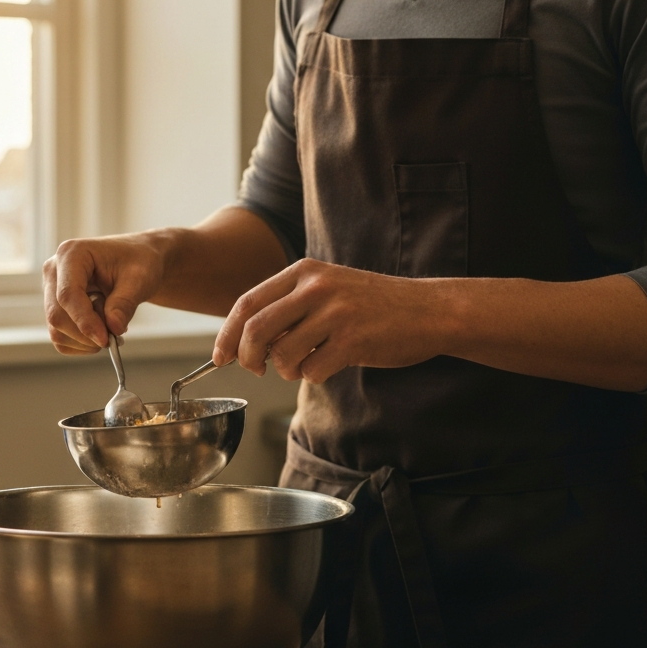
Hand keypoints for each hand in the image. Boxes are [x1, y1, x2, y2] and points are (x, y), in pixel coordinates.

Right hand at [43, 234, 166, 354]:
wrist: (137, 262)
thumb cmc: (138, 262)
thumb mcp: (139, 278)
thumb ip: (125, 303)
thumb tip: (114, 328)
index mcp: (71, 254)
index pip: (68, 294)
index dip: (84, 321)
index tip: (105, 339)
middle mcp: (54, 271)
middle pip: (57, 316)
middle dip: (86, 334)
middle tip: (115, 337)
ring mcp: (51, 290)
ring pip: (56, 330)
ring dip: (85, 340)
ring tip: (111, 325)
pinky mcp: (55, 308)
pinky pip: (60, 338)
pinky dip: (81, 344)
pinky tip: (101, 330)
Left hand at [213, 259, 447, 381]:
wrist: (427, 310)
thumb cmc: (372, 305)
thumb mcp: (326, 289)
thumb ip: (288, 306)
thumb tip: (245, 341)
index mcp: (303, 271)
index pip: (246, 302)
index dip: (227, 334)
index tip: (219, 357)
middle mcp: (316, 287)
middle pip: (255, 329)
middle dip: (246, 358)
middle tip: (255, 370)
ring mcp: (335, 312)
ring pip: (282, 354)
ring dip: (286, 370)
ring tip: (304, 364)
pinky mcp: (353, 340)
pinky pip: (311, 371)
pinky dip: (313, 376)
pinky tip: (330, 365)